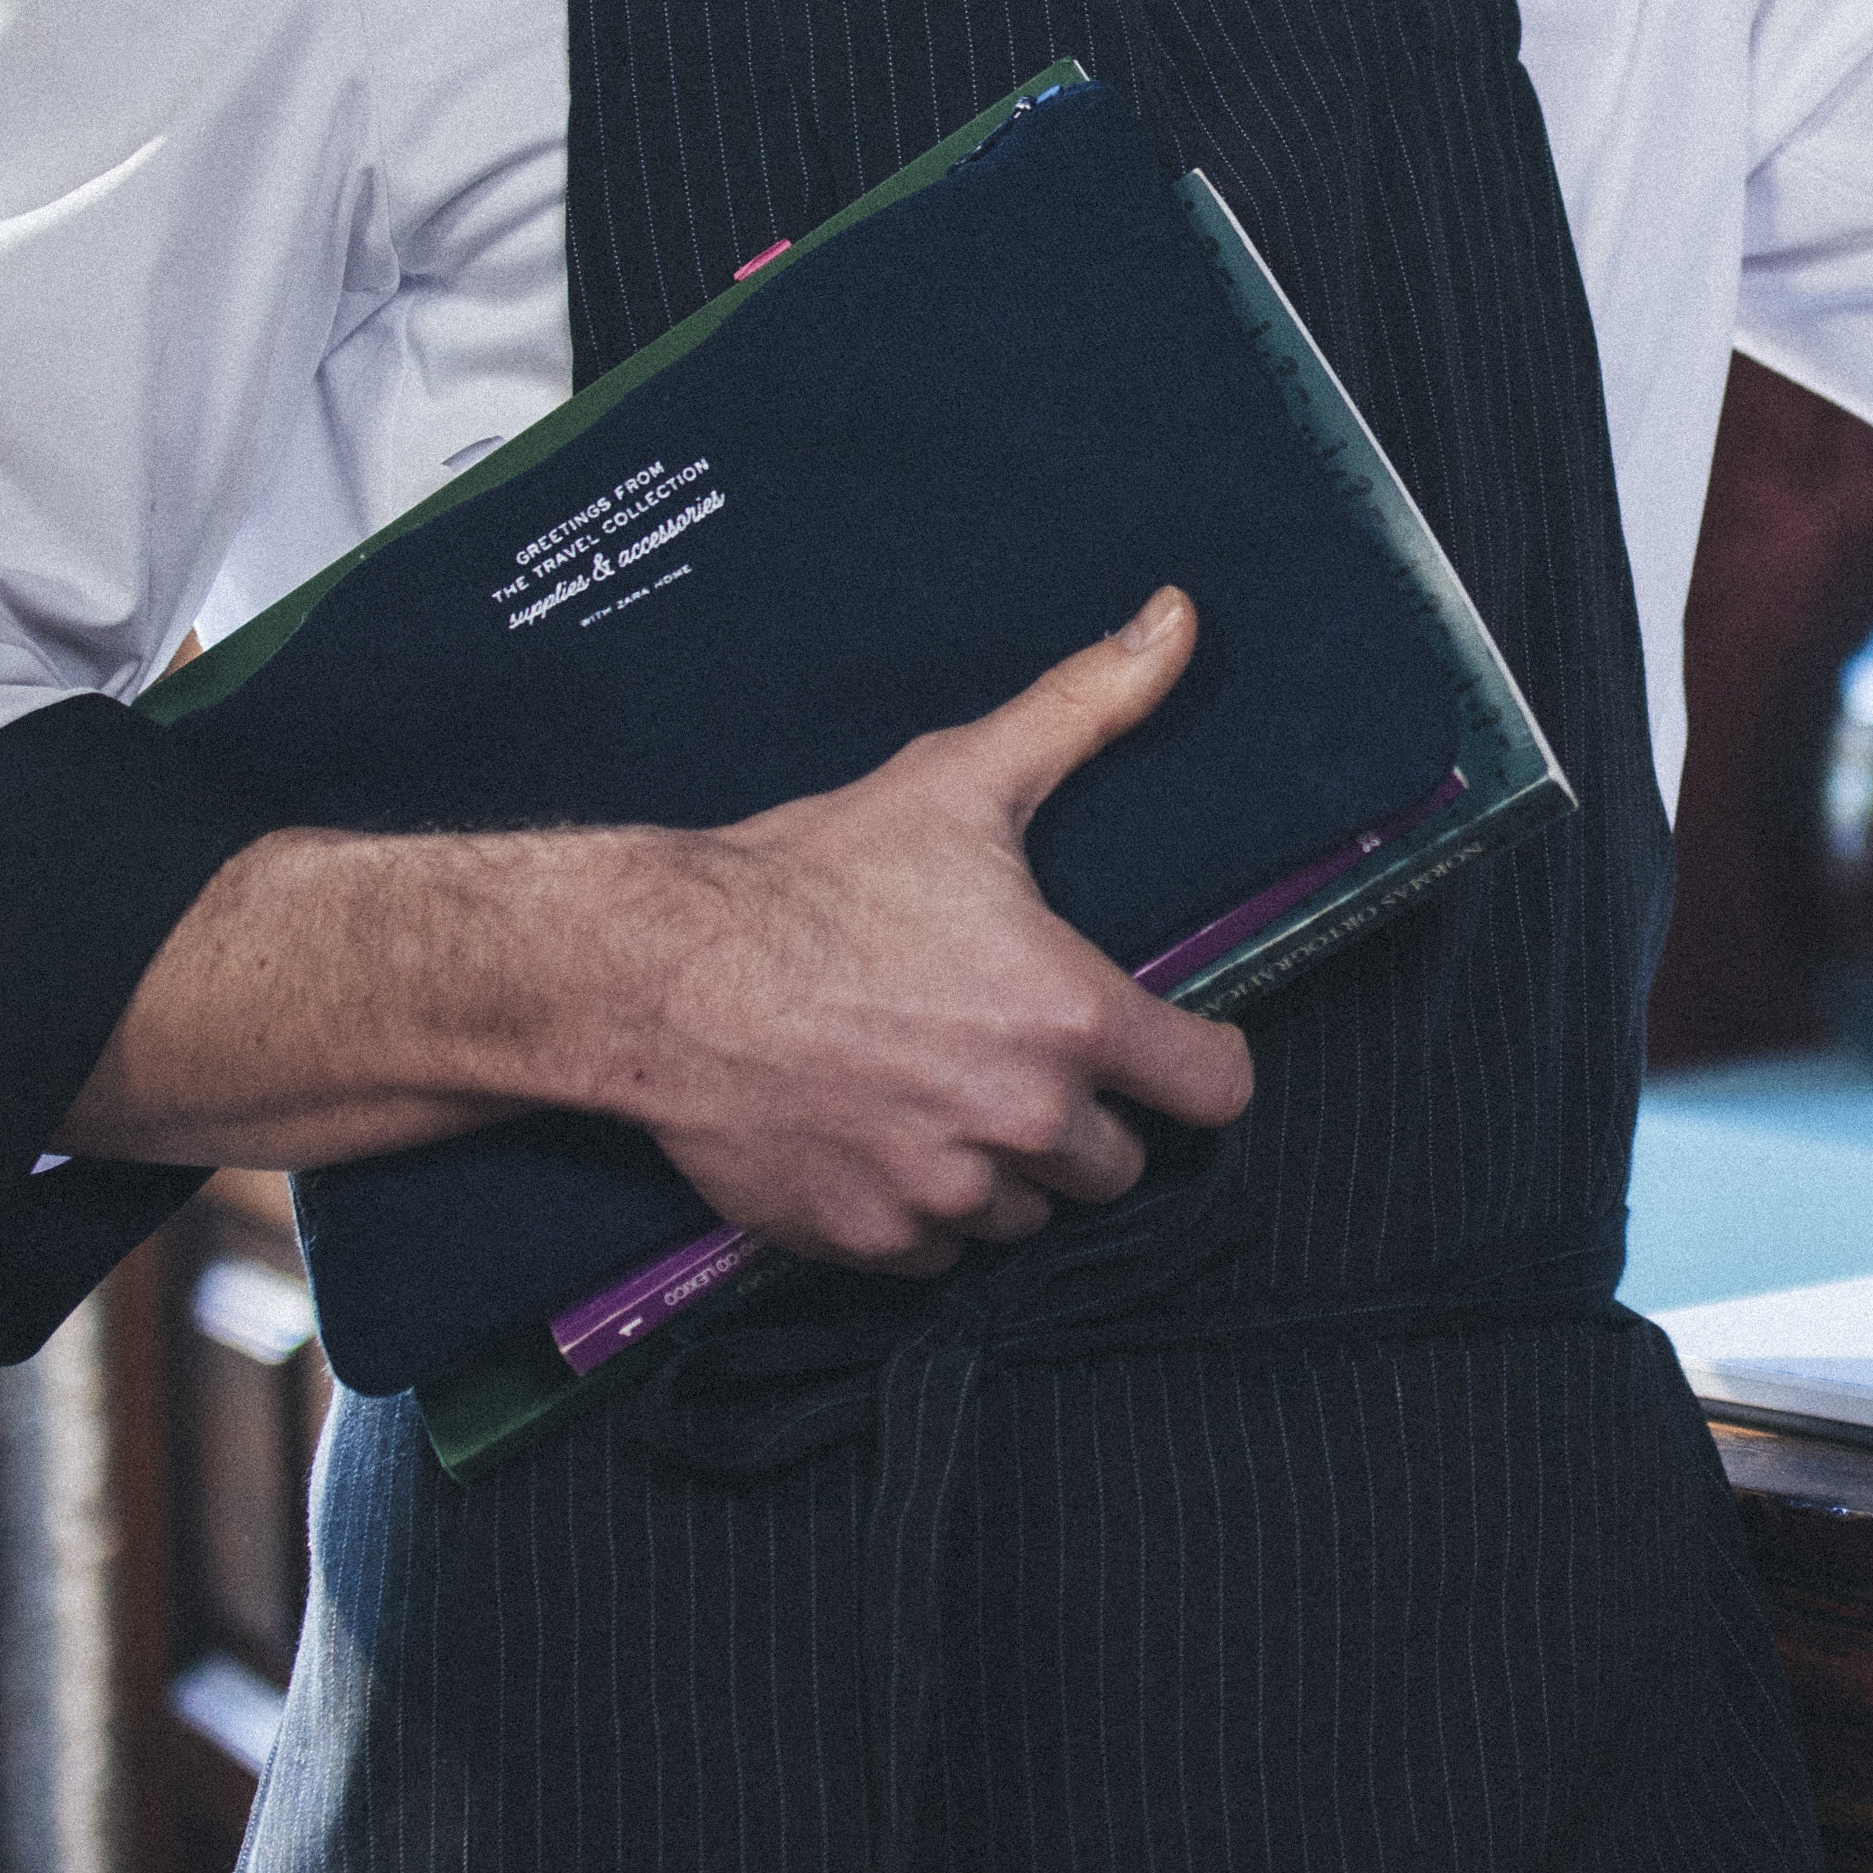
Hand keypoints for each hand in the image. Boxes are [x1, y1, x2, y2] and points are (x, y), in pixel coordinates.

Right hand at [607, 590, 1259, 1276]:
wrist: (656, 972)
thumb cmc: (813, 876)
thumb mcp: (961, 778)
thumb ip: (1088, 705)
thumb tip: (1179, 618)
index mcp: (1072, 1021)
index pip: (1216, 1092)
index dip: (1203, 1066)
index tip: (1173, 1050)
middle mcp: (1025, 1123)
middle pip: (1120, 1165)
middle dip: (1088, 1119)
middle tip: (1023, 1057)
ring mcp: (946, 1194)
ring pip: (1030, 1216)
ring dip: (1009, 1171)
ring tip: (947, 1093)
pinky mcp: (871, 1240)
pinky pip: (939, 1254)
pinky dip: (925, 1211)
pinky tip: (884, 1137)